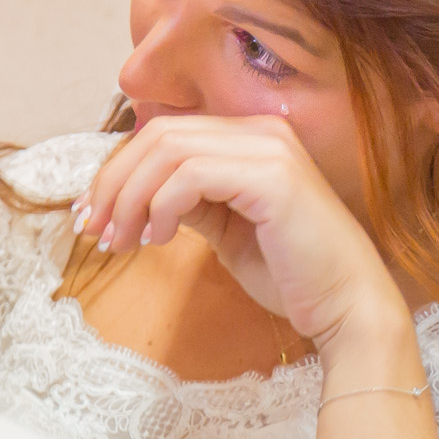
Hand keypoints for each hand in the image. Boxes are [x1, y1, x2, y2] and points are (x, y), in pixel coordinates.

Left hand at [73, 115, 409, 356]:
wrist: (346, 307)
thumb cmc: (291, 275)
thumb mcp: (225, 230)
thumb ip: (189, 203)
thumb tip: (137, 197)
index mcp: (251, 139)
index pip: (165, 133)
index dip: (118, 169)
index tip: (92, 214)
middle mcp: (261, 132)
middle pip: (158, 134)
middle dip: (114, 182)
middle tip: (94, 229)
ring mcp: (269, 149)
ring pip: (167, 150)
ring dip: (131, 197)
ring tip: (122, 241)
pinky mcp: (272, 176)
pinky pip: (189, 175)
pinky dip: (161, 206)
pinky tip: (159, 240)